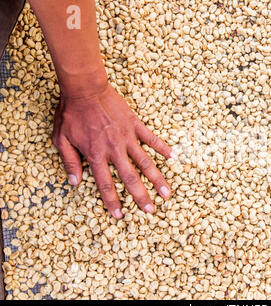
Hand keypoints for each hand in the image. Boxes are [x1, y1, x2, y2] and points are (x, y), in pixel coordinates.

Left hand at [52, 84, 175, 218]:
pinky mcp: (135, 125)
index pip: (105, 184)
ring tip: (167, 193)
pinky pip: (152, 138)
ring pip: (145, 162)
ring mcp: (127, 137)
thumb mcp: (60, 139)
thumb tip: (75, 183)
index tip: (120, 215)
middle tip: (151, 211)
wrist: (85, 88)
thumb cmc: (71, 113)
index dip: (112, 202)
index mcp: (95, 155)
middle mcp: (114, 149)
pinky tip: (173, 157)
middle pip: (130, 178)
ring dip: (157, 179)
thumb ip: (69, 161)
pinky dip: (163, 147)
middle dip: (141, 196)